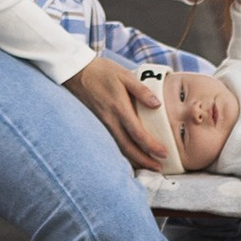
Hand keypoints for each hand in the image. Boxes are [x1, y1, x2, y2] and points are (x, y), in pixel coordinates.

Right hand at [68, 56, 177, 170]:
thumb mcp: (124, 75)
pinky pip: (112, 143)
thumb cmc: (101, 71)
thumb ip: (141, 90)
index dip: (151, 146)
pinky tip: (130, 156)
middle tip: (158, 168)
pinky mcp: (98, 124)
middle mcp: (110, 120)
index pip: (137, 133)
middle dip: (144, 161)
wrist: (76, 72)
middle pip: (128, 148)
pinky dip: (123, 153)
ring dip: (134, 160)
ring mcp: (102, 124)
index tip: (164, 153)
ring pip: (119, 148)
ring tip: (147, 166)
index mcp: (119, 107)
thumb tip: (157, 104)